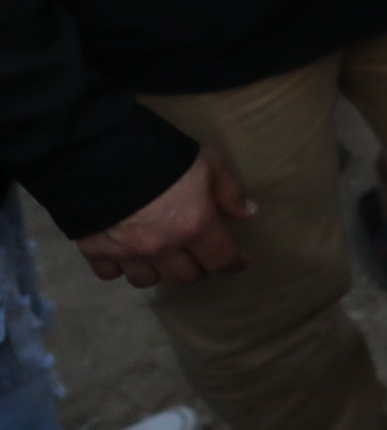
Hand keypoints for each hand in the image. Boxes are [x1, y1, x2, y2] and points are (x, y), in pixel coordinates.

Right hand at [75, 148, 254, 289]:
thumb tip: (246, 213)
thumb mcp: (208, 163)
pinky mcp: (94, 251)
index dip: (235, 263)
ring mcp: (125, 253)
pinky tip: (125, 252)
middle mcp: (161, 248)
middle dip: (196, 268)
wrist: (99, 152)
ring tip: (161, 254)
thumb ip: (229, 191)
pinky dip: (120, 267)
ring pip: (146, 281)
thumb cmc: (162, 155)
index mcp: (193, 226)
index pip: (221, 260)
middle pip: (184, 278)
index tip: (240, 261)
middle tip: (198, 253)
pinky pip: (110, 274)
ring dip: (158, 271)